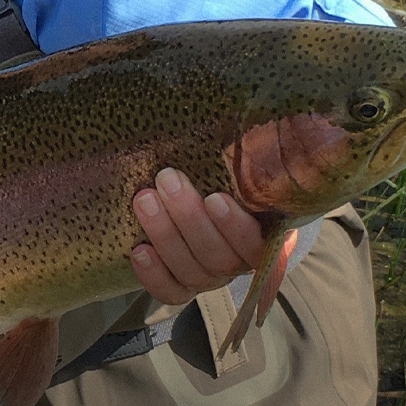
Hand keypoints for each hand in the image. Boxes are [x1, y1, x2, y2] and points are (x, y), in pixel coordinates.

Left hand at [130, 167, 296, 305]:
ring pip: (192, 271)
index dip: (234, 226)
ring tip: (144, 199)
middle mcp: (240, 262)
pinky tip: (138, 250)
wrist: (219, 194)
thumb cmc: (236, 176)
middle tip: (166, 179)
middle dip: (188, 218)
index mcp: (266, 235)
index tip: (214, 197)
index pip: (255, 243)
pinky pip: (171, 292)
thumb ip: (254, 155)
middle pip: (217, 257)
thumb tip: (266, 112)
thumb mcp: (250, 165)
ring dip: (165, 235)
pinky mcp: (184, 284)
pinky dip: (154, 275)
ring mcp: (211, 276)